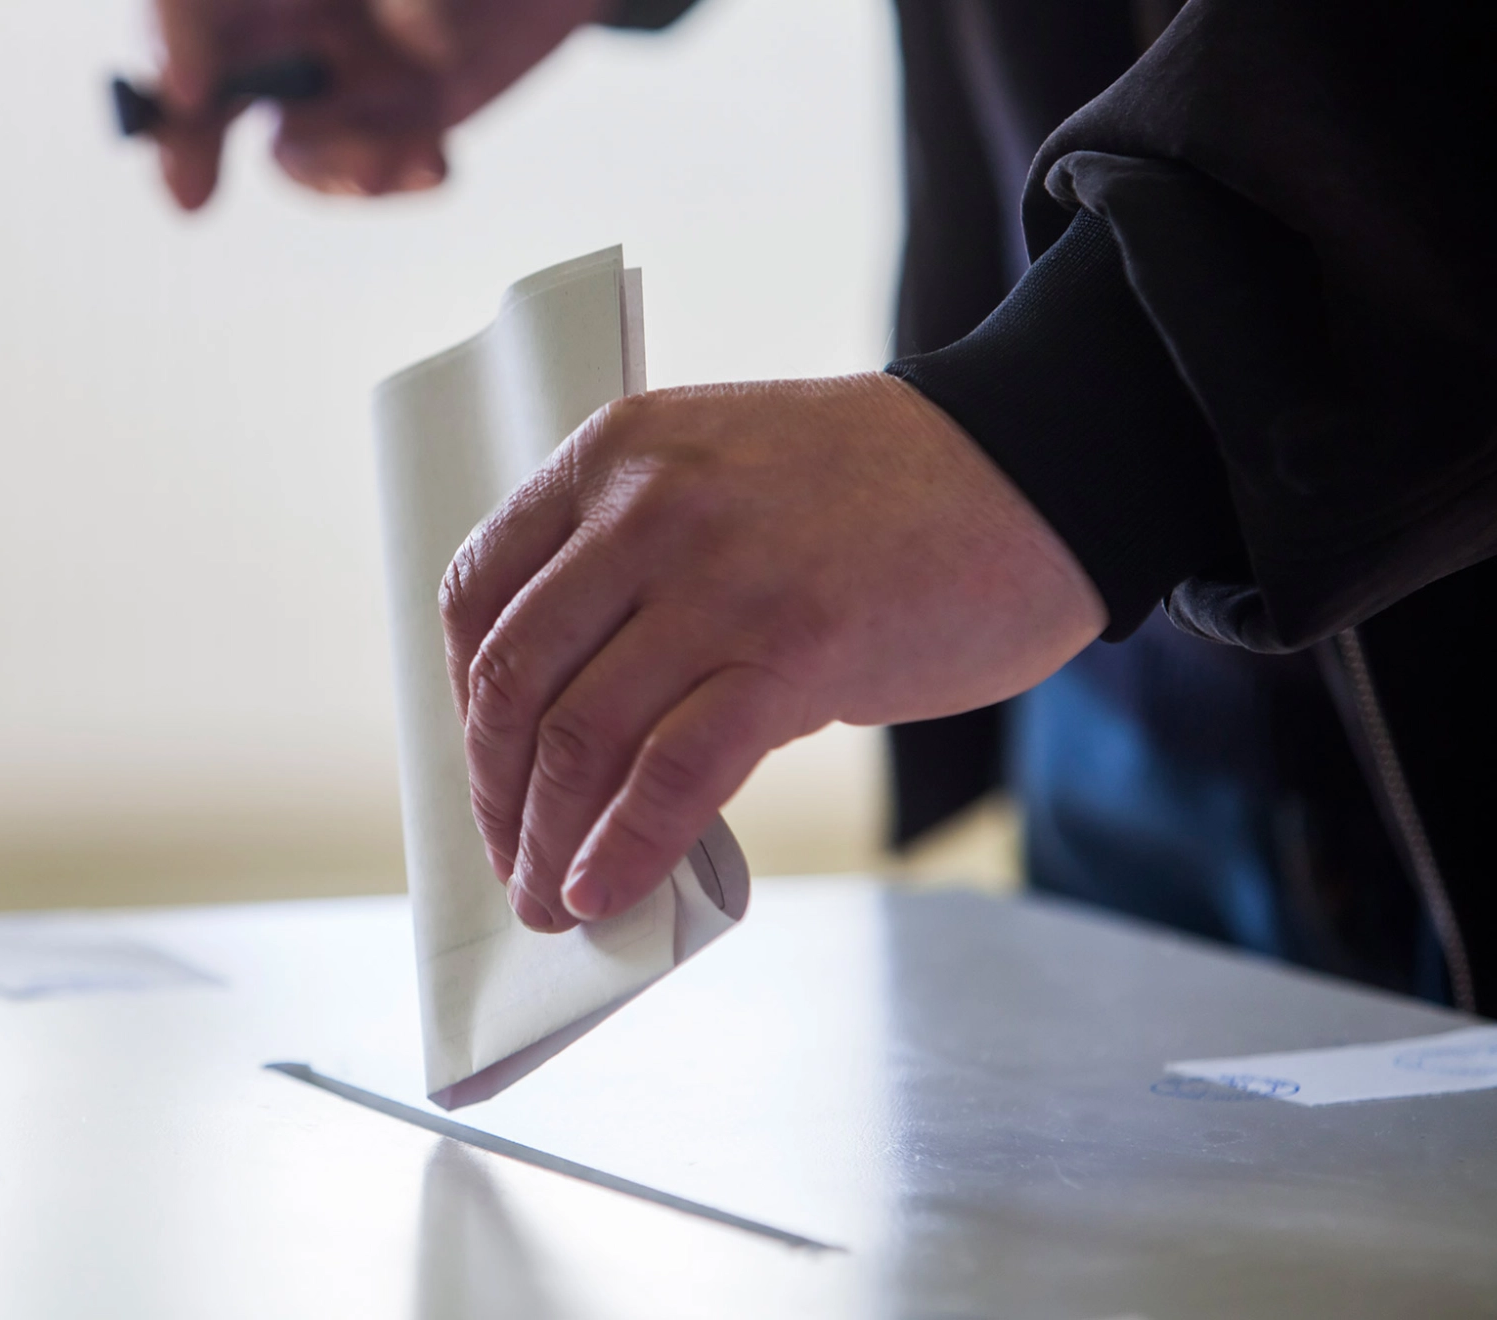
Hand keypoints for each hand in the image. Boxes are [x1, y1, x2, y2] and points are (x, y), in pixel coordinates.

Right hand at [150, 0, 605, 207]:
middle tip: (190, 190)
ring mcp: (338, 74)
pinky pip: (369, 169)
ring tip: (392, 162)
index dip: (174, 43)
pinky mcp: (395, 119)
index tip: (187, 94)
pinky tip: (435, 164)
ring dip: (333, 168)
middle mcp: (291, 21)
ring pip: (293, 146)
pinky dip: (396, 179)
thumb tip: (421, 44)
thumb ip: (419, 1)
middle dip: (191, 141)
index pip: (191, 5)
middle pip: (208, 86)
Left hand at [439, 373, 1105, 931]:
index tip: (485, 767)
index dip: (462, 701)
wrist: (1033, 466)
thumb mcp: (719, 480)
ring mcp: (721, 577)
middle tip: (510, 857)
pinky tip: (605, 892)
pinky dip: (625, 848)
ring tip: (550, 899)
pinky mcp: (797, 649)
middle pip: (515, 677)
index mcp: (614, 454)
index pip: (477, 592)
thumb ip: (634, 568)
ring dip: (546, 840)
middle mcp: (649, 506)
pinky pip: (675, 773)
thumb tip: (572, 721)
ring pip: (580, 734)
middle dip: (495, 791)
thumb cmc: (877, 492)